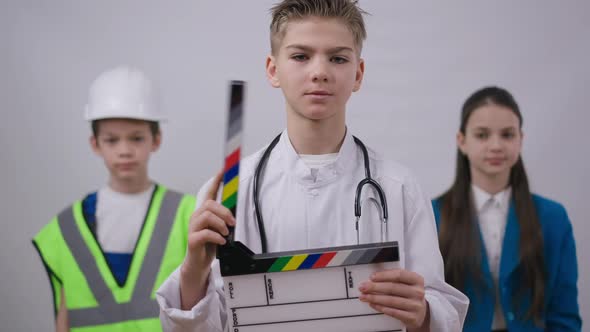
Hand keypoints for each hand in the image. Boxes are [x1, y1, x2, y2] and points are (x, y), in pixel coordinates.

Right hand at [179, 172, 235, 308]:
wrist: (199, 264)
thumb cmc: (210, 245)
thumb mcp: (220, 229)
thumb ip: (224, 219)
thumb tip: (235, 214)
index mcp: (204, 212)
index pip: (209, 192)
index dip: (216, 180)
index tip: (223, 169)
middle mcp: (196, 217)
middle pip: (209, 204)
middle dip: (224, 212)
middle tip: (232, 223)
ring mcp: (193, 228)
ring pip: (207, 216)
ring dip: (220, 224)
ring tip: (225, 233)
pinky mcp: (192, 240)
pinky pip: (205, 233)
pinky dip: (216, 236)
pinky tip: (221, 241)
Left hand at [359, 269, 429, 330]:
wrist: (420, 312)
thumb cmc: (408, 294)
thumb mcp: (406, 283)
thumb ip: (392, 278)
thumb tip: (373, 278)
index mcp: (417, 280)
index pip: (399, 274)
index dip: (384, 275)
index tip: (372, 277)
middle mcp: (418, 292)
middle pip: (393, 287)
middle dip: (375, 287)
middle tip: (363, 287)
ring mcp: (415, 305)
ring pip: (391, 300)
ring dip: (375, 298)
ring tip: (364, 296)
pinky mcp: (412, 317)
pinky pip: (393, 312)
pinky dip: (380, 307)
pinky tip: (373, 304)